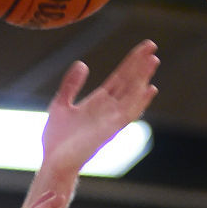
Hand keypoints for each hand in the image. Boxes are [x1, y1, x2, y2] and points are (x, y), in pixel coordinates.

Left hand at [41, 39, 158, 173]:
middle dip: (140, 64)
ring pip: (131, 94)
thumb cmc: (56, 140)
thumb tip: (82, 64)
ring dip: (142, 77)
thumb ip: (71, 85)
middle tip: (152, 45)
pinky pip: (128, 113)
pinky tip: (149, 88)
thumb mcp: (61, 104)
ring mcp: (110, 120)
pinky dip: (139, 101)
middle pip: (128, 82)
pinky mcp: (109, 130)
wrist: (53, 162)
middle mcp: (108, 110)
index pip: (119, 78)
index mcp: (98, 103)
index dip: (130, 62)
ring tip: (153, 59)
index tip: (143, 47)